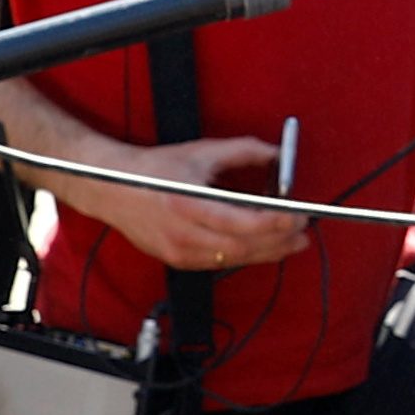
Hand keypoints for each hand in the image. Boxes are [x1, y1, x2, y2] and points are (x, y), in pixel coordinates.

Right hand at [49, 131, 314, 275]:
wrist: (110, 188)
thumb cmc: (156, 168)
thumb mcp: (201, 152)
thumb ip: (244, 151)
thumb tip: (278, 154)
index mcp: (189, 203)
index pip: (243, 222)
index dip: (275, 223)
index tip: (299, 216)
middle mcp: (184, 233)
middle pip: (243, 247)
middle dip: (279, 242)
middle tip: (304, 233)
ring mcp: (179, 251)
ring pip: (233, 260)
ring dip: (267, 253)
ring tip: (291, 242)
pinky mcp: (177, 260)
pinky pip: (219, 263)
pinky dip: (243, 255)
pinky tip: (261, 247)